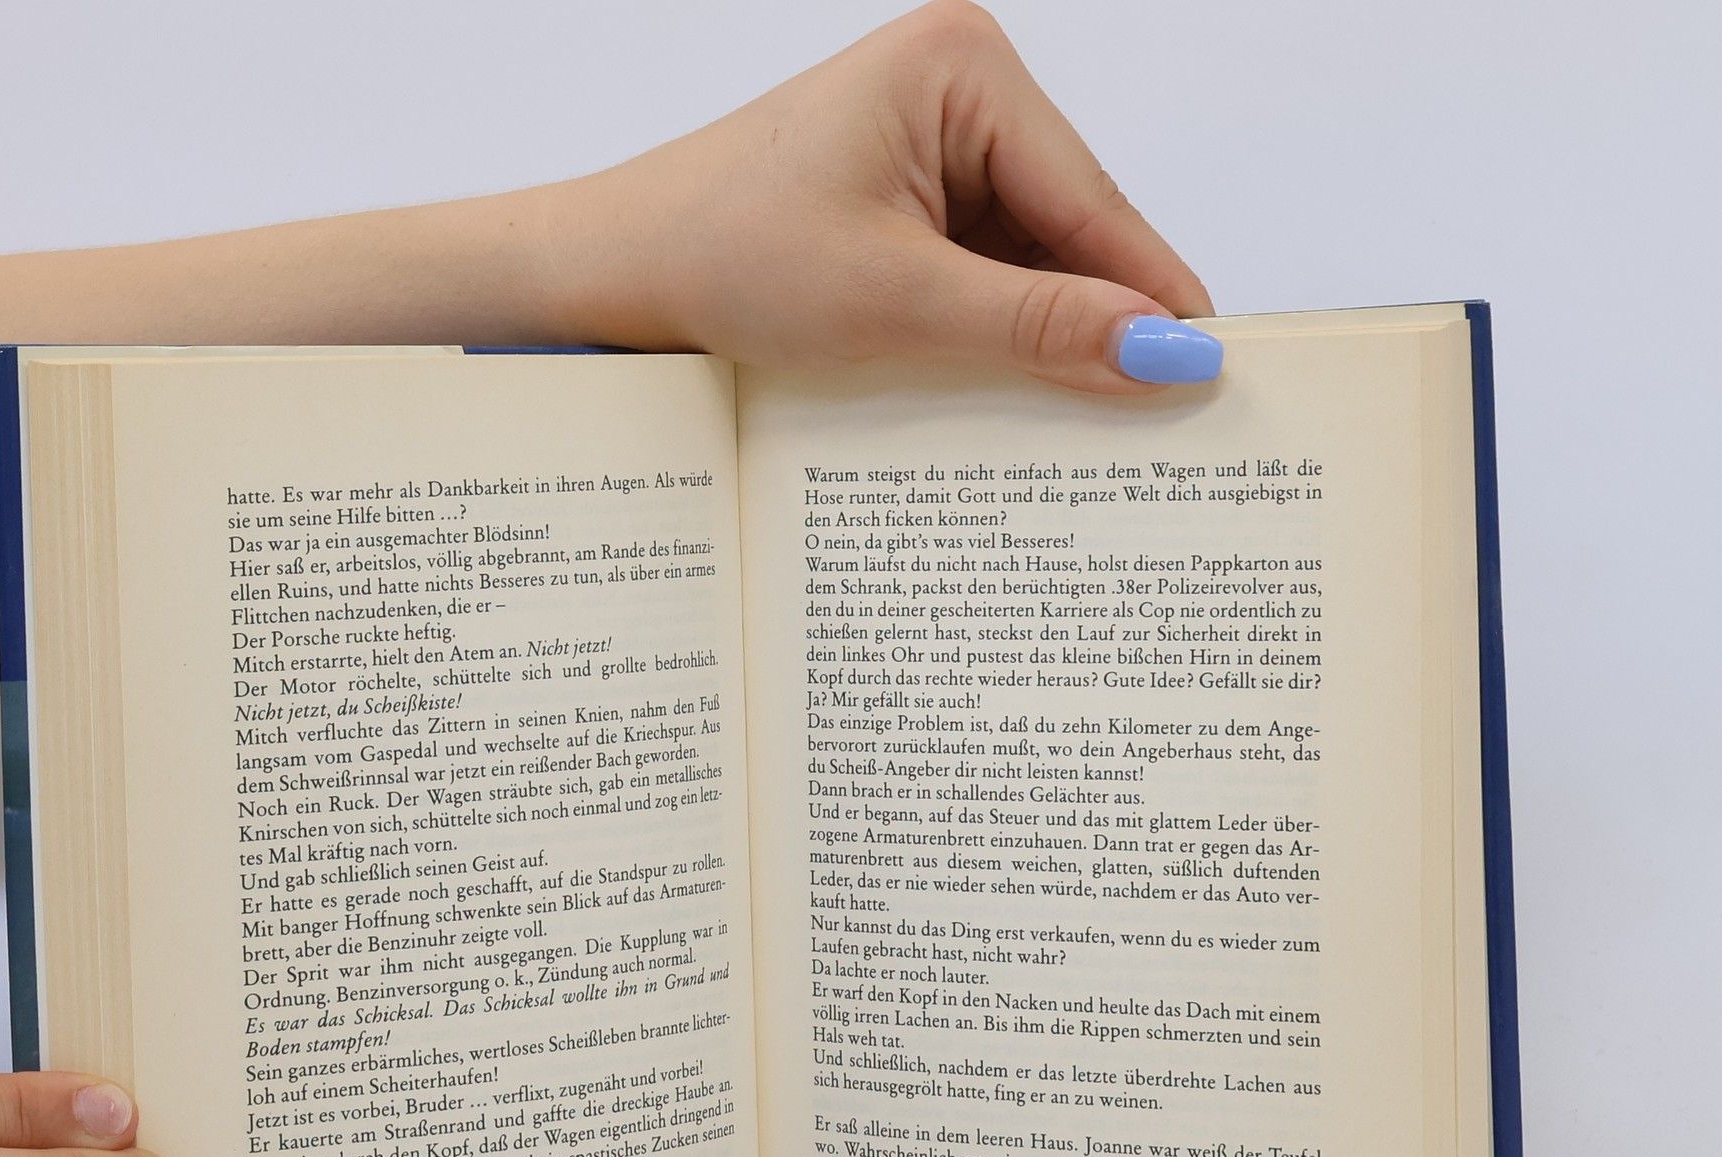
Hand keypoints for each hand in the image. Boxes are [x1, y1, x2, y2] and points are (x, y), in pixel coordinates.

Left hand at [558, 0, 1217, 390]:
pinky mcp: (905, 190)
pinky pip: (982, 267)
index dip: (1150, 294)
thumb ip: (1038, 327)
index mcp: (964, 65)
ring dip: (1042, 332)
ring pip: (1029, 255)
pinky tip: (1005, 386)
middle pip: (1069, 224)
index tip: (1211, 373)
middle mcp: (959, 83)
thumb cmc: (728, 258)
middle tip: (1156, 418)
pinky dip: (995, 327)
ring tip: (1077, 419)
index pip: (1091, 199)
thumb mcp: (899, 303)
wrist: (616, 273)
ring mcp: (932, 136)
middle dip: (1094, 317)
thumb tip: (1163, 353)